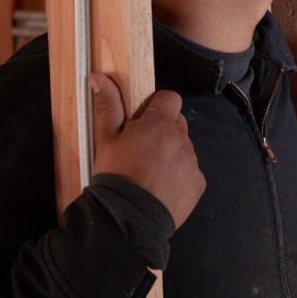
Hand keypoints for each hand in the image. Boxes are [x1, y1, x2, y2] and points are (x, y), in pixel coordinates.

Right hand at [90, 74, 204, 228]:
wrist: (128, 219)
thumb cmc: (116, 175)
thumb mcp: (105, 139)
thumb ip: (107, 105)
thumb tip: (99, 77)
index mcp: (160, 123)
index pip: (170, 98)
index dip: (157, 106)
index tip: (144, 119)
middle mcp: (182, 139)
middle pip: (177, 124)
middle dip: (163, 131)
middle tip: (141, 149)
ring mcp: (192, 162)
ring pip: (184, 148)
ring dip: (171, 154)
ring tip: (148, 172)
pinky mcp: (198, 184)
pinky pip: (190, 172)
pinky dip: (179, 176)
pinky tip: (160, 188)